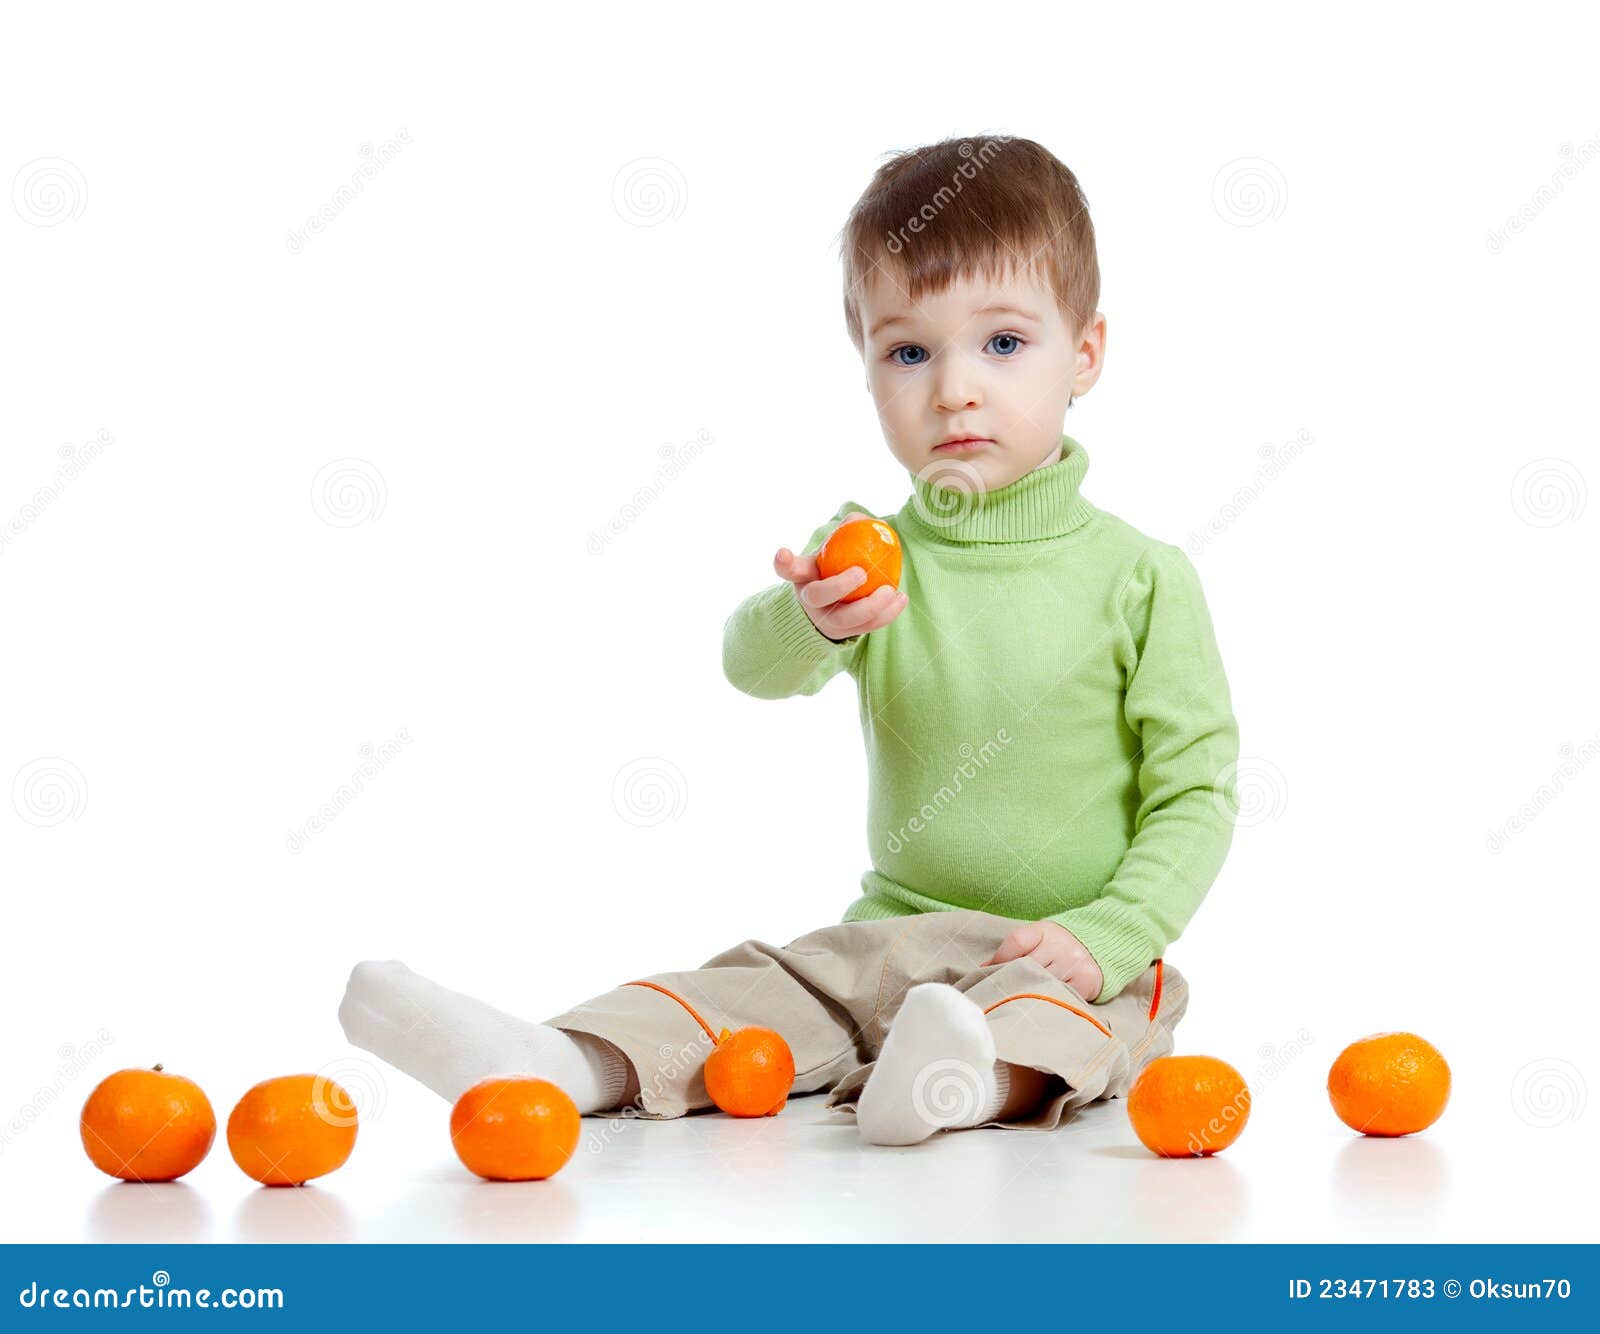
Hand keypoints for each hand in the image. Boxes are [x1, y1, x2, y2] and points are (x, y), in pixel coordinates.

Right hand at [774, 512, 908, 641]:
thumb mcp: (834, 549)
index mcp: (803, 576)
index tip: (783, 553)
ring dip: (871, 606)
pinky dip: (887, 614)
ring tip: (891, 591)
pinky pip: (867, 627)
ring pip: (845, 619)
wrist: (834, 606)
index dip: (784, 562)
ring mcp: (827, 620)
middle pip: (817, 596)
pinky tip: (901, 598)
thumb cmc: (835, 568)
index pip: (789, 569)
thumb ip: (846, 530)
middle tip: (862, 573)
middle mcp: (810, 600)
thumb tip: (861, 520)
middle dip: (838, 586)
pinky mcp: (847, 633)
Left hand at [986, 920, 1103, 999]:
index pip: (1017, 941)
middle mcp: (1060, 944)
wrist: (1098, 947)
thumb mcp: (1037, 939)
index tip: (990, 972)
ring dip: (1029, 994)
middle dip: (1013, 980)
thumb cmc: (1058, 946)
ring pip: (1042, 983)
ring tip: (1020, 1002)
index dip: (1000, 959)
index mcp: (1044, 930)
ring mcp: (1074, 962)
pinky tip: (1042, 1005)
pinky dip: (1049, 1001)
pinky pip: (1061, 995)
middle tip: (1001, 994)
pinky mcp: (1086, 981)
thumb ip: (1012, 950)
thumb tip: (982, 969)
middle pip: (1028, 966)